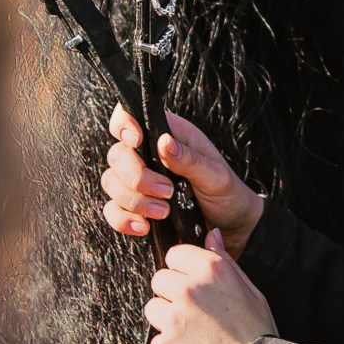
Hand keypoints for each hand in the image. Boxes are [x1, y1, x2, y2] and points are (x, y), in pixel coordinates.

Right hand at [100, 107, 265, 256]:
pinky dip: (123, 220)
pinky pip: (113, 210)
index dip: (124, 123)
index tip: (136, 141)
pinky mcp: (135, 207)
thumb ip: (189, 160)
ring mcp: (138, 181)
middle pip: (117, 154)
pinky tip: (144, 227)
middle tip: (166, 192)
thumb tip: (164, 142)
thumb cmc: (227, 193)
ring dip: (133, 200)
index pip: (131, 116)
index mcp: (169, 135)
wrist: (231, 227)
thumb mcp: (216, 175)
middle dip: (136, 177)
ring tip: (163, 212)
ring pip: (111, 182)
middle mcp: (149, 154)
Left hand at [145, 234, 276, 343]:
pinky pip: (157, 339)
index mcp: (211, 270)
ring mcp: (174, 318)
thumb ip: (224, 260)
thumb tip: (210, 234)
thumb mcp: (249, 289)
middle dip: (172, 293)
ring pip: (154, 308)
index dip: (182, 269)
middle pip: (159, 280)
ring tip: (193, 333)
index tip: (190, 282)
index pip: (175, 254)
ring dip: (167, 319)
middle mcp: (189, 290)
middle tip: (194, 312)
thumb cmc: (256, 332)